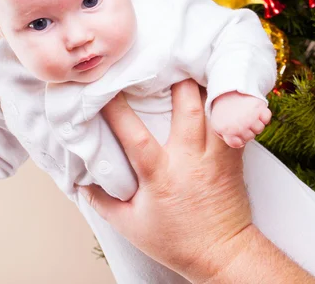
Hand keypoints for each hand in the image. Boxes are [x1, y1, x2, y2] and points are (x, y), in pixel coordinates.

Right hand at [77, 80, 252, 282]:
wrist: (222, 253)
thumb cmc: (176, 240)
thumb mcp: (131, 226)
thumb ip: (103, 201)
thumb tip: (82, 180)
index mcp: (161, 174)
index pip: (135, 137)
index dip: (118, 110)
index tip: (104, 89)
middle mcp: (190, 159)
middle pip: (188, 107)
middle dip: (177, 80)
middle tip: (165, 61)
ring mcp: (215, 155)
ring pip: (214, 109)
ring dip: (203, 86)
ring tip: (194, 65)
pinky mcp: (233, 157)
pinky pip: (231, 121)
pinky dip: (224, 103)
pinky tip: (217, 89)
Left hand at [210, 91, 271, 147]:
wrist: (226, 89)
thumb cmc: (223, 108)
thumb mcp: (217, 124)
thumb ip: (227, 137)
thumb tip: (240, 143)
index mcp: (227, 131)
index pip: (240, 143)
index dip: (239, 138)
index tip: (236, 130)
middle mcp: (240, 126)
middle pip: (251, 136)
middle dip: (247, 129)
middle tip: (241, 118)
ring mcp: (250, 116)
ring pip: (260, 128)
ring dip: (256, 122)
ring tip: (248, 114)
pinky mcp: (259, 107)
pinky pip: (267, 117)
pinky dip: (264, 115)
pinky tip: (256, 110)